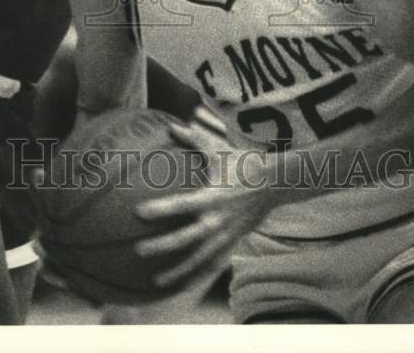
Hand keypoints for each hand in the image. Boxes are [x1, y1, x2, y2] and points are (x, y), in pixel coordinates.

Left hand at [133, 119, 276, 288]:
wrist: (275, 183)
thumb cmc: (243, 162)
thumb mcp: (219, 149)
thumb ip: (195, 138)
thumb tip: (171, 125)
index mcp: (212, 197)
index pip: (182, 205)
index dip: (161, 210)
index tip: (139, 213)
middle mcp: (218, 220)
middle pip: (186, 238)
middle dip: (162, 246)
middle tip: (139, 251)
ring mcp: (226, 235)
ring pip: (199, 259)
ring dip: (178, 271)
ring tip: (157, 281)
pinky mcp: (232, 243)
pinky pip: (213, 264)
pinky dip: (198, 277)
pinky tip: (182, 287)